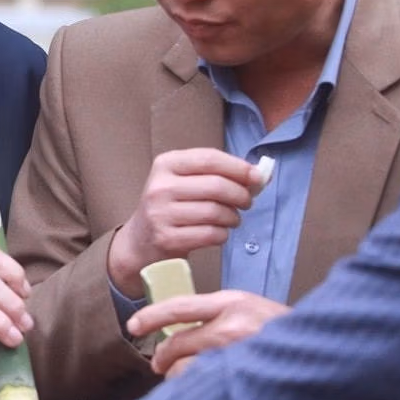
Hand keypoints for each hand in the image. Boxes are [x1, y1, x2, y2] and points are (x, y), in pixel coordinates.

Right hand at [107, 149, 259, 297]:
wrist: (141, 240)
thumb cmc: (172, 206)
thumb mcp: (184, 181)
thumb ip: (216, 174)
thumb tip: (258, 176)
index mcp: (166, 164)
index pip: (209, 159)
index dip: (239, 167)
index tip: (257, 177)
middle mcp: (160, 186)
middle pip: (216, 186)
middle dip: (241, 195)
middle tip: (247, 202)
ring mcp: (161, 214)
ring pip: (216, 212)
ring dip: (233, 217)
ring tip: (233, 219)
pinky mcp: (167, 239)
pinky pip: (210, 234)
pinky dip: (223, 234)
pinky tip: (219, 232)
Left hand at [129, 290, 290, 376]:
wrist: (321, 349)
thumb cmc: (282, 332)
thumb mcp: (250, 310)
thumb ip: (219, 317)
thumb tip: (181, 333)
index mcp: (232, 303)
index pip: (179, 306)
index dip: (152, 317)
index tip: (134, 325)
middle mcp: (233, 325)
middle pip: (178, 343)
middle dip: (163, 357)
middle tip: (159, 365)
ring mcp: (238, 353)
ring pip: (188, 369)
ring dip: (179, 376)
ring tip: (183, 378)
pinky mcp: (242, 377)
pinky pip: (205, 385)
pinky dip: (197, 388)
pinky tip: (202, 389)